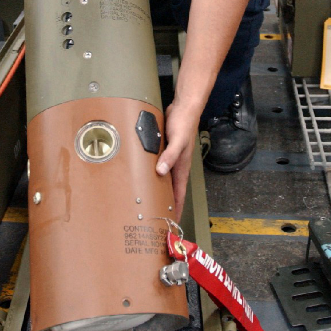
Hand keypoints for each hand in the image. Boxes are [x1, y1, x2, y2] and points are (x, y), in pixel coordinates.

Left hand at [156, 101, 197, 221]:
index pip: (179, 193)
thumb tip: (160, 172)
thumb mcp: (177, 140)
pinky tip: (145, 176)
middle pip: (172, 189)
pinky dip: (153, 175)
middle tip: (156, 217)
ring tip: (149, 202)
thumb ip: (170, 156)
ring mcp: (171, 158)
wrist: (185, 107)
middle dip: (166, 203)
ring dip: (159, 190)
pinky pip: (159, 167)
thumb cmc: (184, 123)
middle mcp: (177, 165)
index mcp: (182, 166)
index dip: (176, 208)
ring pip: (165, 179)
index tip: (171, 223)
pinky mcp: (165, 150)